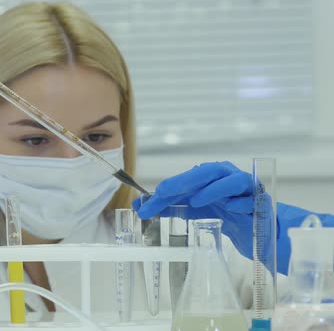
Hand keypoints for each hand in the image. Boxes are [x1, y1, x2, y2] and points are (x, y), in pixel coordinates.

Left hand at [133, 161, 282, 273]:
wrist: (256, 232)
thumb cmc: (225, 215)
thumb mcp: (195, 211)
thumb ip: (170, 207)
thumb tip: (141, 205)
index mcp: (212, 178)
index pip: (188, 179)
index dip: (168, 189)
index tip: (149, 200)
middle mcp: (229, 179)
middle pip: (209, 171)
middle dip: (186, 180)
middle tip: (164, 191)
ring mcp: (248, 190)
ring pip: (234, 180)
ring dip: (214, 189)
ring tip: (196, 201)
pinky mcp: (263, 204)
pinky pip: (254, 200)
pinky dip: (241, 203)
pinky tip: (231, 209)